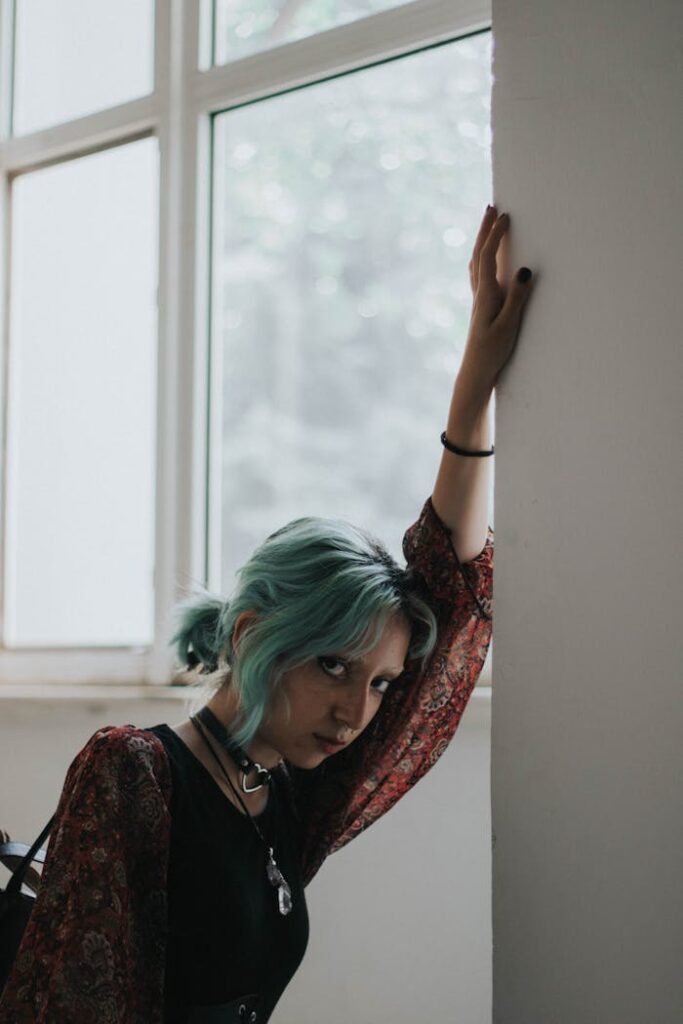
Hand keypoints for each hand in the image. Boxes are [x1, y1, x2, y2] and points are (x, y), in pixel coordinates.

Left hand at [461, 205, 534, 393]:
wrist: (475, 372)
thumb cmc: (492, 352)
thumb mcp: (508, 325)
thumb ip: (517, 298)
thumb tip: (524, 270)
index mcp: (485, 294)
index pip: (488, 256)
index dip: (495, 234)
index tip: (504, 215)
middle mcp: (479, 294)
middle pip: (478, 254)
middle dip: (484, 230)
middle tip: (491, 208)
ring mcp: (478, 300)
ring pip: (476, 263)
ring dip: (481, 242)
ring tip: (487, 226)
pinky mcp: (481, 308)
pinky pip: (479, 275)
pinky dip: (482, 259)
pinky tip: (484, 261)